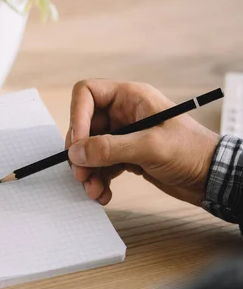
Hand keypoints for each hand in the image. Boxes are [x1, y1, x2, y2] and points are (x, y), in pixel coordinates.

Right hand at [65, 79, 219, 206]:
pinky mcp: (126, 155)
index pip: (87, 94)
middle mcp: (124, 113)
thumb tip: (77, 152)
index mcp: (130, 98)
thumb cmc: (192, 152)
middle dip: (81, 152)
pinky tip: (104, 194)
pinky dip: (99, 179)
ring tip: (93, 190)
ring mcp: (124, 135)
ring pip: (91, 149)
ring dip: (88, 171)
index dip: (77, 116)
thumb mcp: (149, 147)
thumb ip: (110, 148)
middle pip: (84, 126)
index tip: (78, 144)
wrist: (213, 178)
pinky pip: (101, 164)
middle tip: (82, 174)